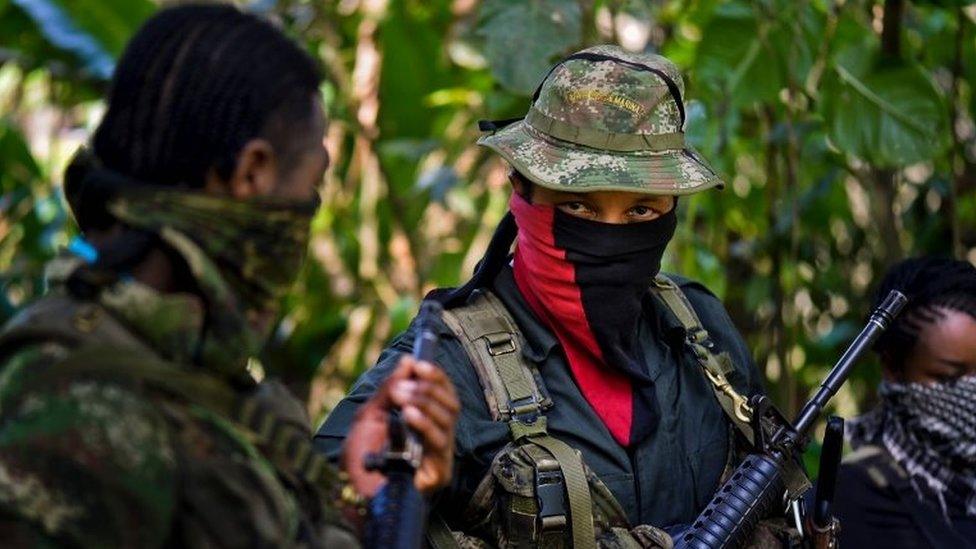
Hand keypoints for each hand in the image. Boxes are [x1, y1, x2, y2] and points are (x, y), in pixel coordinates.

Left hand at [341, 355, 458, 498]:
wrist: (349, 494)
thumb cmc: (359, 459)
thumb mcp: (369, 415)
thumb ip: (389, 388)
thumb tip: (408, 360)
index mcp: (424, 422)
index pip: (443, 394)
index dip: (435, 377)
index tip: (419, 364)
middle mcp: (436, 437)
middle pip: (451, 404)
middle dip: (428, 388)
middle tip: (403, 386)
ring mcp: (440, 455)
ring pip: (448, 419)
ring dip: (424, 402)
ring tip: (401, 397)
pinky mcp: (439, 472)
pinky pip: (439, 441)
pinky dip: (424, 424)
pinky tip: (408, 415)